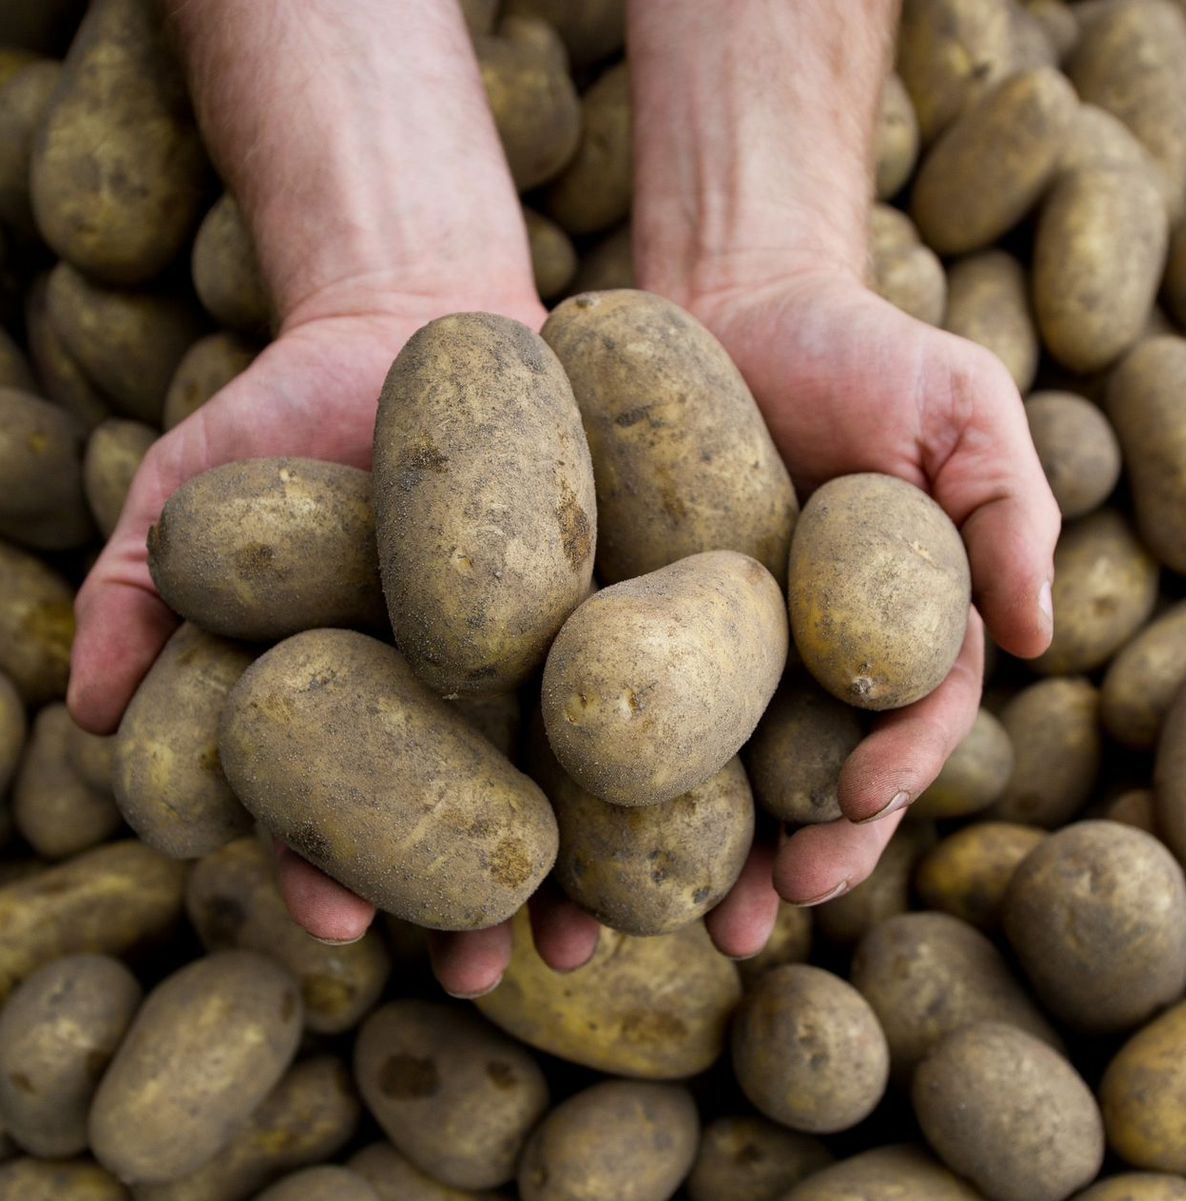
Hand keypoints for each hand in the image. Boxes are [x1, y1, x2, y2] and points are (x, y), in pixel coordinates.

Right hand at [67, 280, 784, 996]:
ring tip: (624, 925)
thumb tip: (85, 713)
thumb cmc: (296, 405)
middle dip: (488, 894)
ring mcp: (563, 658)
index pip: (345, 814)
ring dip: (606, 857)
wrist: (426, 314)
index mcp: (372, 703)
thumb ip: (136, 589)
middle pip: (480, 820)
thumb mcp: (202, 488)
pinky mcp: (643, 599)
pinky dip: (702, 746)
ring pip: (588, 778)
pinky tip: (729, 807)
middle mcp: (473, 702)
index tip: (333, 923)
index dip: (334, 871)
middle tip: (496, 957)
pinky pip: (681, 681)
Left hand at [677, 263, 1058, 909]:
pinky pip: (638, 702)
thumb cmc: (863, 350)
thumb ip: (1009, 513)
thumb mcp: (960, 411)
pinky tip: (589, 827)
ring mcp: (725, 644)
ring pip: (724, 766)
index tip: (856, 806)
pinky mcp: (645, 617)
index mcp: (893, 625)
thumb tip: (1036, 635)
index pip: (907, 720)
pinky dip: (623, 769)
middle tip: (773, 907)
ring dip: (710, 849)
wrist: (736, 299)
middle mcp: (811, 654)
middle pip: (813, 772)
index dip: (891, 772)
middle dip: (805, 848)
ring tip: (684, 920)